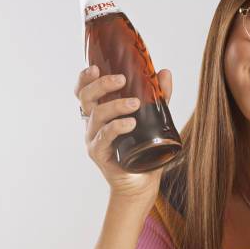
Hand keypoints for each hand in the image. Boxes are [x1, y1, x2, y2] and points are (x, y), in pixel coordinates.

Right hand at [74, 65, 173, 203]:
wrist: (143, 181)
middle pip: (86, 97)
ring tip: (135, 103)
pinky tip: (130, 123)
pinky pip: (103, 137)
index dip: (85, 78)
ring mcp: (93, 138)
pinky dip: (116, 127)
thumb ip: (159, 95)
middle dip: (101, 85)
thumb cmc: (144, 147)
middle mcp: (92, 123)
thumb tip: (164, 72)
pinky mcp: (99, 154)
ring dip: (115, 106)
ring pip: (96, 115)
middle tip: (121, 79)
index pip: (84, 90)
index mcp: (100, 110)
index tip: (96, 67)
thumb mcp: (154, 117)